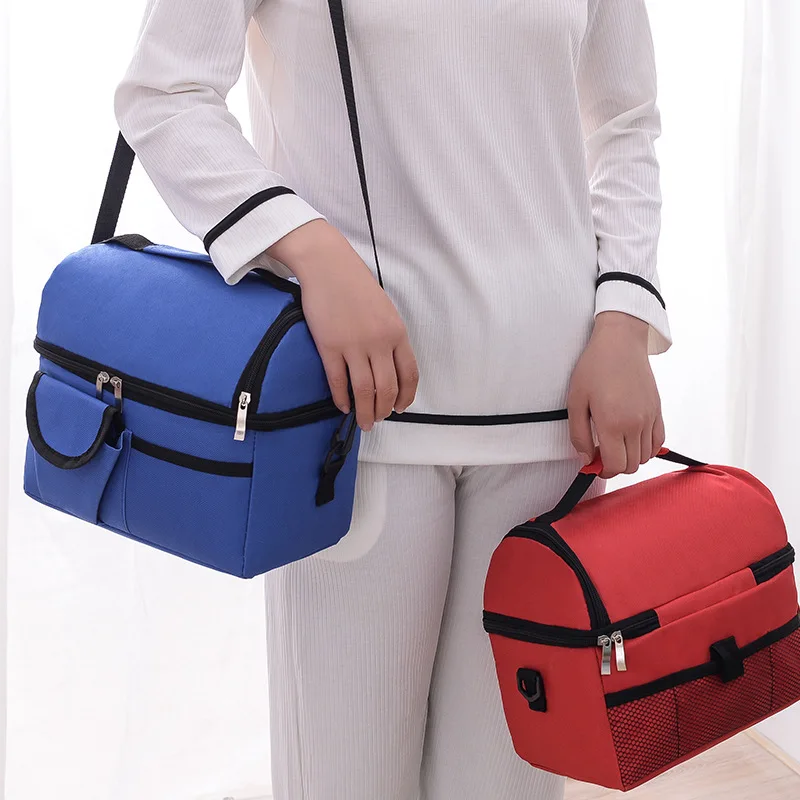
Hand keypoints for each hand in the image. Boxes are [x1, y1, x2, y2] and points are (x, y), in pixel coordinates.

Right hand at [266, 220, 418, 431]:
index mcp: (397, 333)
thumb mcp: (384, 310)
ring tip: (364, 423)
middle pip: (387, 388)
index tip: (401, 408)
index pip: (409, 374)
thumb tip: (388, 367)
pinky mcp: (329, 346)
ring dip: (365, 412)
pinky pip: (338, 381)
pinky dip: (342, 398)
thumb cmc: (355, 285)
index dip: (406, 396)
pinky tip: (343, 406)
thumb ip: (389, 338)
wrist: (328, 265)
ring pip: (364, 391)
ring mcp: (354, 345)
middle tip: (379, 419)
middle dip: (385, 410)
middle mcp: (379, 342)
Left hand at [566, 311, 664, 478]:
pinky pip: (658, 442)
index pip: (615, 466)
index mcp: (613, 423)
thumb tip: (586, 459)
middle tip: (600, 452)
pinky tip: (631, 438)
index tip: (593, 463)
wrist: (620, 342)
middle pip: (631, 465)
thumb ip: (579, 435)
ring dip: (629, 457)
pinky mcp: (658, 410)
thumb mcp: (575, 401)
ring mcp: (650, 417)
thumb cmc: (594, 368)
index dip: (602, 471)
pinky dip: (646, 448)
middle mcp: (636, 424)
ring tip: (614, 443)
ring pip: (645, 457)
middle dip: (614, 466)